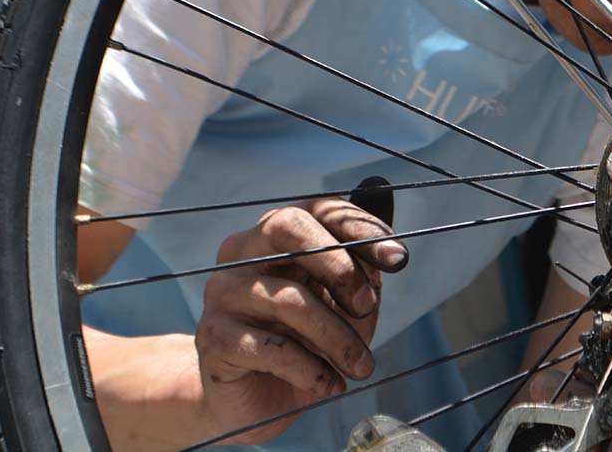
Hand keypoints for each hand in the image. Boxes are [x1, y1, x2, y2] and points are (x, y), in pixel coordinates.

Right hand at [194, 196, 407, 443]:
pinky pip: (271, 348)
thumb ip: (364, 272)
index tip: (398, 258)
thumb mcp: (346, 305)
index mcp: (279, 233)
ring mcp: (223, 291)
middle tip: (368, 306)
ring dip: (337, 338)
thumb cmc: (308, 342)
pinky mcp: (213, 337)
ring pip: (289, 299)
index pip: (319, 209)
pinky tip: (330, 385)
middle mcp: (244, 251)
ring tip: (361, 366)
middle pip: (286, 227)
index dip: (361, 229)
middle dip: (338, 265)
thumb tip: (388, 239)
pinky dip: (311, 369)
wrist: (256, 401)